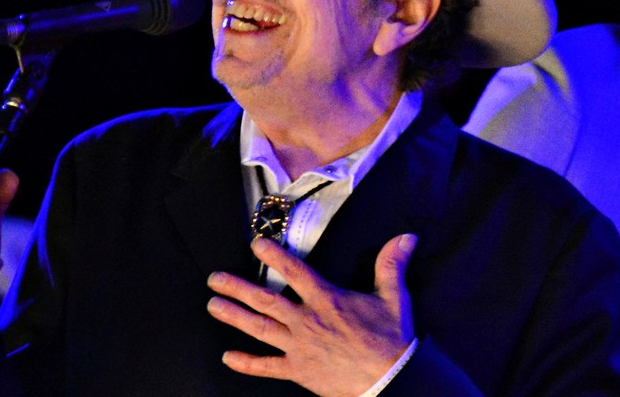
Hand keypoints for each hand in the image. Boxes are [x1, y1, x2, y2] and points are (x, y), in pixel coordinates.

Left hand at [206, 233, 417, 396]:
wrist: (391, 382)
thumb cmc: (391, 339)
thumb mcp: (394, 297)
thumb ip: (391, 264)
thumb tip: (406, 237)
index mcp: (326, 300)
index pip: (294, 271)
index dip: (274, 256)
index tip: (255, 244)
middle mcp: (307, 322)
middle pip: (265, 300)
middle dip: (237, 288)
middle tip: (214, 279)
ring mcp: (300, 348)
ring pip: (259, 329)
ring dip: (234, 317)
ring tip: (212, 305)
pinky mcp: (299, 371)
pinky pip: (268, 367)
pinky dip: (247, 363)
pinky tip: (227, 357)